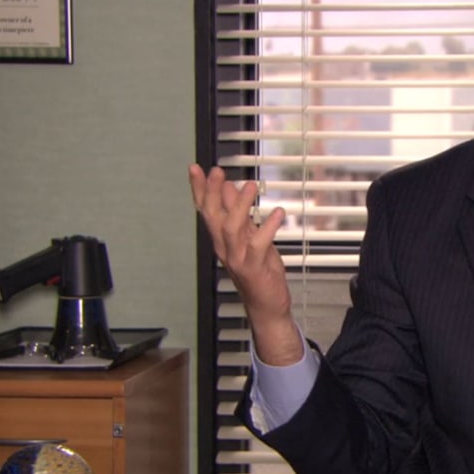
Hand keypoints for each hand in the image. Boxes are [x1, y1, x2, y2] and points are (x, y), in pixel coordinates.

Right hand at [188, 165, 303, 364]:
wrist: (267, 305)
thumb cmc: (259, 271)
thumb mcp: (249, 236)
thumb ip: (239, 213)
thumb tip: (231, 188)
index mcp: (221, 239)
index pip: (205, 210)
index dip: (200, 189)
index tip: (196, 168)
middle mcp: (225, 247)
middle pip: (212, 216)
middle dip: (212, 192)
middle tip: (216, 171)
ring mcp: (237, 258)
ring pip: (231, 228)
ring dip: (240, 206)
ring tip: (250, 186)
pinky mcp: (253, 267)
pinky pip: (258, 245)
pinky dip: (268, 228)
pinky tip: (277, 213)